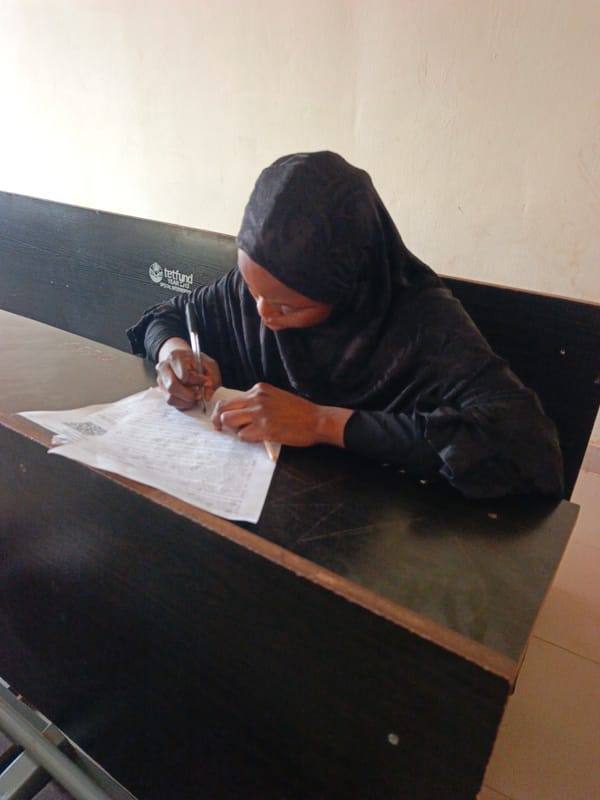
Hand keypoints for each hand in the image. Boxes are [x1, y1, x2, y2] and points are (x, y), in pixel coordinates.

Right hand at [156, 342, 221, 409]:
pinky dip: (183, 404)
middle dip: (189, 394)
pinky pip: (170, 402)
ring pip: (170, 397)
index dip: (196, 381)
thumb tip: (207, 395)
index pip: (183, 374)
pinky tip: (191, 400)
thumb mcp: (209, 365)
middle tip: (200, 395)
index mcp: (175, 356)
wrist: (186, 362)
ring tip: (196, 398)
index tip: (206, 382)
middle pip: (172, 386)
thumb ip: (212, 378)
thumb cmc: (198, 363)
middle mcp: (164, 367)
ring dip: (186, 401)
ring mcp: (161, 380)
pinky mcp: (162, 391)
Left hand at [211, 382, 351, 447]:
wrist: (317, 420)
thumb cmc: (300, 412)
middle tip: (222, 430)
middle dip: (220, 421)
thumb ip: (258, 401)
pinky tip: (259, 438)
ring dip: (234, 430)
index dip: (223, 412)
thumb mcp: (276, 397)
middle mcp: (256, 398)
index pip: (230, 399)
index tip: (221, 420)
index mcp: (259, 389)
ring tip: (247, 433)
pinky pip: (243, 435)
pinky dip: (247, 439)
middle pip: (224, 409)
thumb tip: (240, 413)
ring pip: (229, 421)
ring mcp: (259, 413)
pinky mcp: (264, 428)